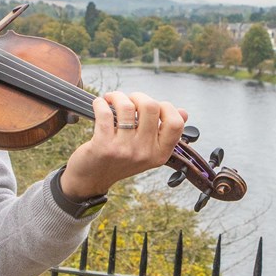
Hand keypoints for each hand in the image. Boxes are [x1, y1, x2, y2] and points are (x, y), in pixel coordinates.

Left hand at [60, 91, 187, 198]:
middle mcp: (145, 152)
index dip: (166, 107)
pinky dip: (100, 102)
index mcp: (160, 154)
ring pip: (127, 106)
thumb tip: (183, 112)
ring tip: (112, 99)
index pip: (176, 124)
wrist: (92, 179)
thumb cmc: (120, 160)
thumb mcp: (147, 151)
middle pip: (151, 107)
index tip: (153, 106)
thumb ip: (164, 133)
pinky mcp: (104, 145)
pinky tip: (99, 104)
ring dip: (118, 96)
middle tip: (129, 100)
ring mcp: (125, 149)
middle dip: (138, 96)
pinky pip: (105, 112)